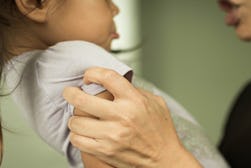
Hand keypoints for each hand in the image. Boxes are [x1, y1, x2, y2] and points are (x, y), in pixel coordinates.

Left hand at [63, 67, 201, 167]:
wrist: (164, 158)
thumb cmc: (161, 131)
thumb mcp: (155, 103)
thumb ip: (135, 91)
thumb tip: (115, 84)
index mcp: (135, 100)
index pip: (107, 77)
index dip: (92, 72)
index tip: (88, 76)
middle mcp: (122, 116)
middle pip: (82, 99)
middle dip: (70, 93)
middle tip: (69, 92)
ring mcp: (112, 135)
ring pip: (76, 122)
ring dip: (75, 118)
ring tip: (81, 117)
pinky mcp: (105, 151)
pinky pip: (78, 140)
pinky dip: (77, 135)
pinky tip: (84, 133)